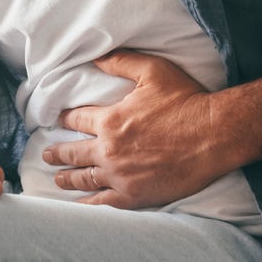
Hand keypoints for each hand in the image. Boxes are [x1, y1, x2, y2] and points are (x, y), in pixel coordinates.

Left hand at [42, 50, 238, 208]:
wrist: (216, 135)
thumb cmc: (186, 100)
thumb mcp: (152, 70)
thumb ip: (120, 62)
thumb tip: (95, 57)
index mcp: (110, 120)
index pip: (76, 120)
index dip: (65, 119)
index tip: (57, 121)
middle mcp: (109, 149)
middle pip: (74, 153)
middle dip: (57, 153)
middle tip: (46, 155)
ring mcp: (120, 175)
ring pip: (84, 179)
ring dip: (68, 178)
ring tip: (57, 179)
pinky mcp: (135, 195)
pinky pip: (103, 202)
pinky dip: (88, 203)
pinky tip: (79, 205)